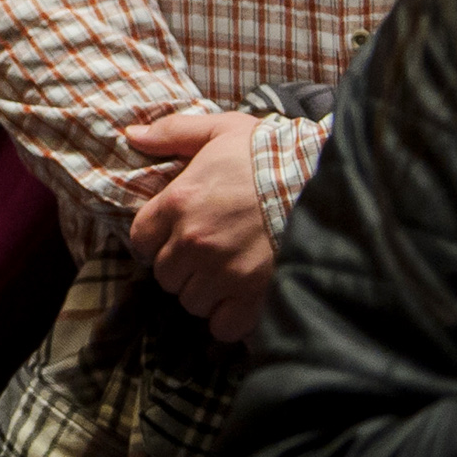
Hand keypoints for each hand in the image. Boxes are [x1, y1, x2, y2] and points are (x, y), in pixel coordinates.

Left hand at [125, 108, 275, 339]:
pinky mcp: (253, 298)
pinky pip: (222, 326)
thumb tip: (132, 135)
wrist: (325, 184)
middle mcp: (194, 241)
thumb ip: (172, 132)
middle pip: (166, 275)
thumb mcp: (219, 130)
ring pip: (192, 302)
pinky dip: (230, 318)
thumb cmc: (270, 156)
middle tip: (207, 256)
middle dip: (182, 268)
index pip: (141, 239)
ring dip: (206, 293)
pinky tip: (243, 299)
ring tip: (228, 275)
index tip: (176, 237)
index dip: (156, 240)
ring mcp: (223, 273)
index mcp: (179, 201)